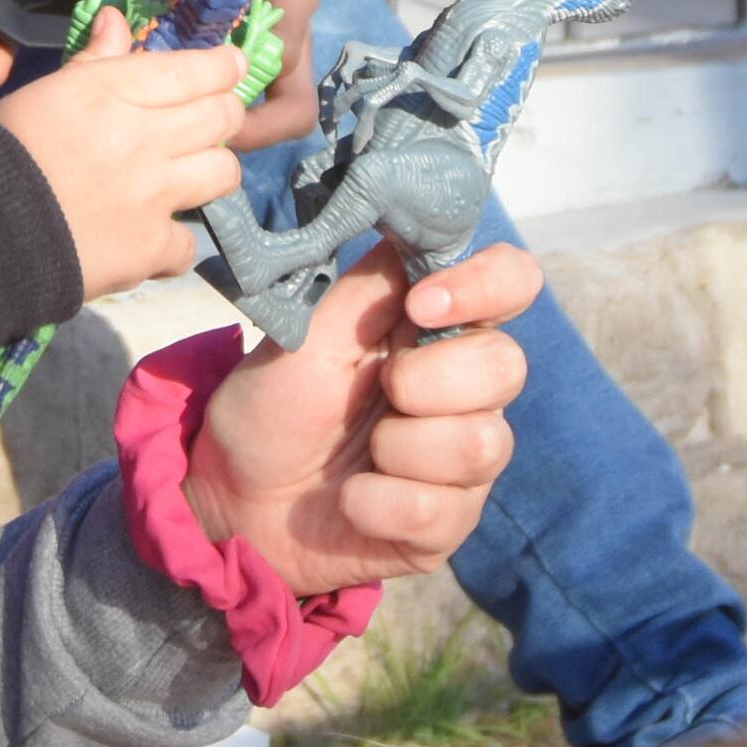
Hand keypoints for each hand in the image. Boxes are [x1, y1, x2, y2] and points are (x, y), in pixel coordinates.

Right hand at [0, 3, 253, 296]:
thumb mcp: (45, 92)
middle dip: (225, 113)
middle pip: (223, 116)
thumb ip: (92, 59)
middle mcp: (144, 138)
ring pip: (223, 172)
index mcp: (112, 93)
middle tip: (212, 119)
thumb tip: (117, 19)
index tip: (230, 67)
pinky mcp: (150, 247)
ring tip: (188, 175)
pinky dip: (174, 241)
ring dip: (210, 170)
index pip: (195, 70)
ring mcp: (153, 195)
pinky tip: (153, 236)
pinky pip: (190, 241)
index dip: (223, 67)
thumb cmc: (6, 151)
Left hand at [158, 0, 325, 150]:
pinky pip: (261, 90)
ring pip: (280, 104)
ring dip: (240, 121)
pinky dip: (228, 102)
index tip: (207, 118)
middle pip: (295, 106)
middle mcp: (297, 26)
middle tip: (204, 143)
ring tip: (191, 126)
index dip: (251, 109)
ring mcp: (286, 39)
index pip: (286, 70)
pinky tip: (189, 102)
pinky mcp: (268, 44)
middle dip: (255, 132)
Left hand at [182, 243, 535, 598]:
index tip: (422, 305)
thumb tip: (418, 225)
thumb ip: (370, 287)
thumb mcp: (307, 336)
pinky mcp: (448, 520)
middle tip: (377, 389)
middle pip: (507, 366)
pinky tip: (351, 501)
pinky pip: (441, 510)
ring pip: (481, 443)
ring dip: (397, 448)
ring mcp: (463, 457)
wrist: (234, 501)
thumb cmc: (271, 408)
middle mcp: (465, 387)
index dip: (486, 285)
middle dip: (427, 381)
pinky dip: (378, 504)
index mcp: (436, 326)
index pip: (512, 281)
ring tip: (358, 453)